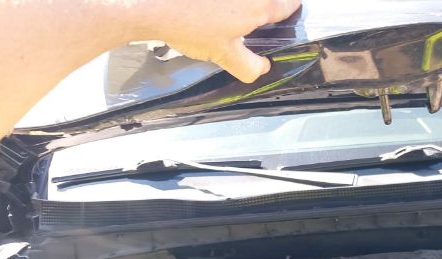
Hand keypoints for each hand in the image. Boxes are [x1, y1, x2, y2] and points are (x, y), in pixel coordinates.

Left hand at [136, 0, 301, 82]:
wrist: (151, 4)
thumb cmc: (190, 25)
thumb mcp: (224, 55)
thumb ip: (250, 66)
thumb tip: (263, 69)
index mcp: (258, 5)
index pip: (289, 5)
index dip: (290, 13)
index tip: (287, 19)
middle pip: (268, 1)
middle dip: (267, 10)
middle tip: (258, 24)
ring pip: (247, 1)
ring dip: (244, 8)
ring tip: (232, 22)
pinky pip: (226, 0)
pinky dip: (224, 5)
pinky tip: (212, 11)